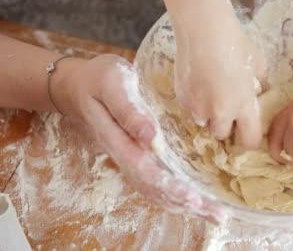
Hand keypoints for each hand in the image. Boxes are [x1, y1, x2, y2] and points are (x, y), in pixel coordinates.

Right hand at [54, 54, 223, 222]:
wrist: (79, 84)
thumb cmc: (98, 79)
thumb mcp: (112, 83)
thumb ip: (129, 110)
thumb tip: (151, 137)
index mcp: (116, 139)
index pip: (143, 169)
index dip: (168, 185)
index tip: (192, 196)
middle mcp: (123, 156)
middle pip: (153, 188)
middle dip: (184, 201)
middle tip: (214, 212)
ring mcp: (129, 160)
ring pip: (154, 190)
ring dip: (183, 204)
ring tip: (213, 214)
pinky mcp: (136, 157)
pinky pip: (154, 184)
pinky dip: (175, 196)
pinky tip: (196, 201)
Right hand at [174, 21, 266, 148]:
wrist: (204, 30)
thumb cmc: (236, 44)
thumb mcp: (258, 63)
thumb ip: (261, 83)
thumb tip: (263, 91)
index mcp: (243, 106)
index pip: (249, 141)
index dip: (248, 138)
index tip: (246, 129)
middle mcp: (220, 112)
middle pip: (221, 134)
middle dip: (224, 125)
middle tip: (226, 107)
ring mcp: (198, 107)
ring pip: (203, 122)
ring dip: (207, 114)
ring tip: (210, 92)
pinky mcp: (182, 98)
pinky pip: (189, 108)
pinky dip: (194, 101)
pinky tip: (198, 82)